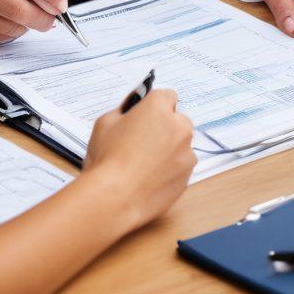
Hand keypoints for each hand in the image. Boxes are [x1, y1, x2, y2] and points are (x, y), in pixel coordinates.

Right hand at [83, 90, 195, 230]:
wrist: (114, 198)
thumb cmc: (107, 159)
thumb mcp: (106, 122)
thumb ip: (125, 111)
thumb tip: (133, 110)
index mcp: (158, 108)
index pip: (168, 95)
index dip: (156, 104)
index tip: (147, 113)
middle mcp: (178, 127)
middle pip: (178, 120)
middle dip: (165, 126)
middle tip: (143, 139)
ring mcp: (186, 154)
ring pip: (181, 144)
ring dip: (169, 148)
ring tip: (145, 162)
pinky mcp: (187, 176)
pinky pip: (181, 166)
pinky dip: (171, 168)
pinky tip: (150, 177)